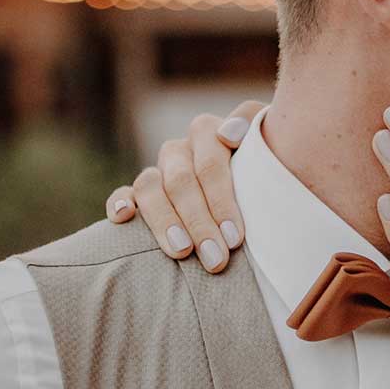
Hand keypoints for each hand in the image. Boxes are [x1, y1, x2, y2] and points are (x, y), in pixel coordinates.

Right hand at [106, 99, 264, 270]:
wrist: (257, 190)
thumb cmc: (267, 174)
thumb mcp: (271, 149)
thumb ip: (255, 130)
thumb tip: (228, 134)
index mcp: (210, 134)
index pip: (211, 162)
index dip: (222, 199)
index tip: (236, 238)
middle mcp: (180, 149)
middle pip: (182, 180)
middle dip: (199, 222)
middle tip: (216, 258)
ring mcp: (158, 170)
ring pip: (149, 186)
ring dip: (164, 220)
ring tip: (182, 253)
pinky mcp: (137, 192)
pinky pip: (122, 192)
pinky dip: (118, 202)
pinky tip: (123, 218)